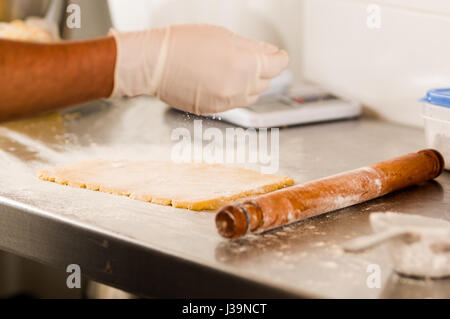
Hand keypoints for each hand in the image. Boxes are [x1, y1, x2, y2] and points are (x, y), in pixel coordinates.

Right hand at [110, 24, 288, 114]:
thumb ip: (251, 46)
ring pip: (252, 96)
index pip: (277, 66)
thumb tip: (268, 52)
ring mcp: (225, 103)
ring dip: (250, 83)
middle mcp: (237, 89)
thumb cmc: (182, 44)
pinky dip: (234, 92)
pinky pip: (234, 103)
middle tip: (253, 58)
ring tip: (234, 69)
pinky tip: (220, 79)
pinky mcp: (213, 111)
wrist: (153, 63)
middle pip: (266, 82)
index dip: (279, 57)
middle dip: (264, 69)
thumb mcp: (222, 35)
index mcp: (243, 67)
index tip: (278, 54)